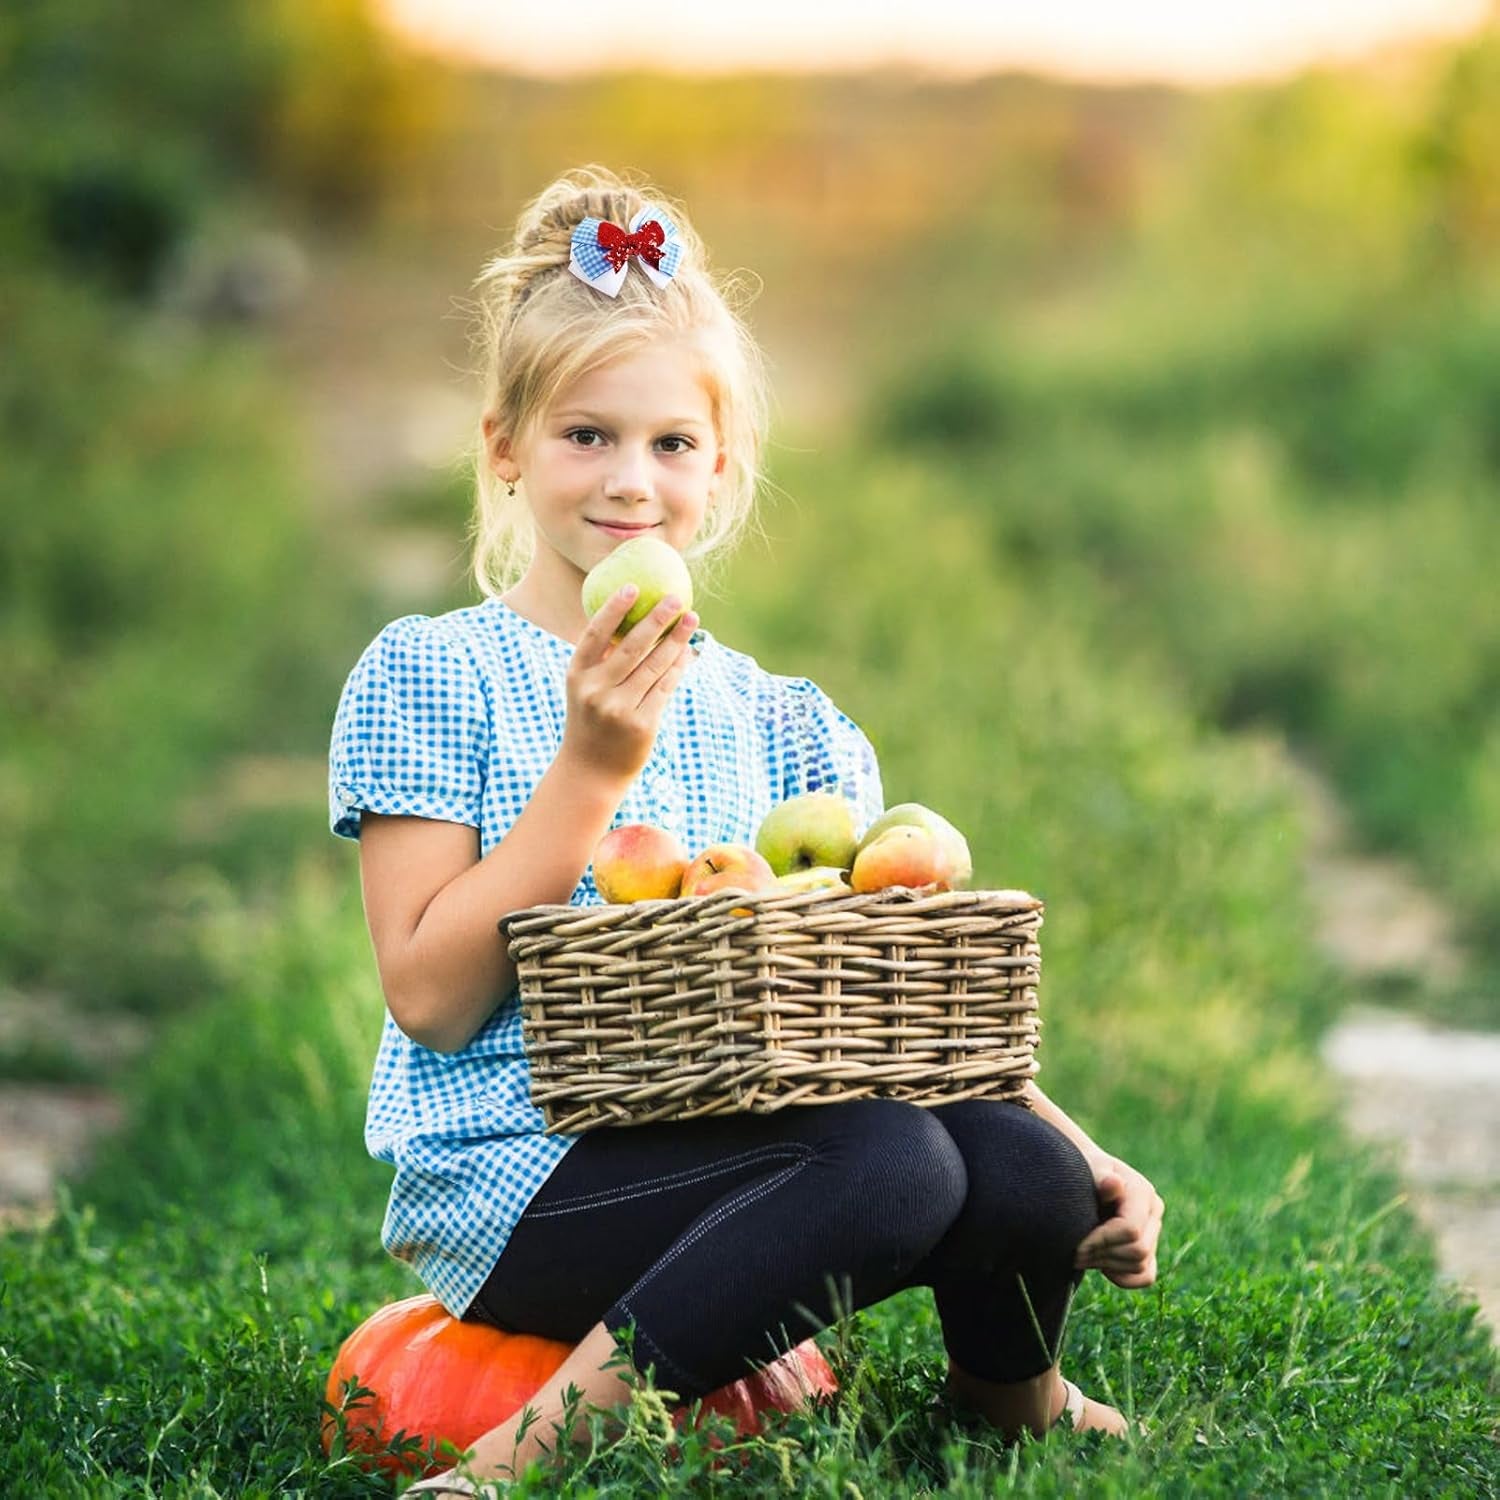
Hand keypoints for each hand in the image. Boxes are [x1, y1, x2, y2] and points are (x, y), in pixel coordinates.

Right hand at [561, 586, 698, 783]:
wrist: (591, 771)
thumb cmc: (591, 721)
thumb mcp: (585, 690)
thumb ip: (602, 661)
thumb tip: (634, 619)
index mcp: (578, 676)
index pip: (595, 634)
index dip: (614, 609)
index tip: (633, 587)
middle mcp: (596, 690)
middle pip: (631, 647)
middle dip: (657, 619)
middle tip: (676, 600)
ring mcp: (619, 708)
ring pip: (655, 666)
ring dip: (677, 640)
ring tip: (692, 620)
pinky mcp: (642, 724)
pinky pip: (665, 687)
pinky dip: (679, 667)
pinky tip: (688, 652)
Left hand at [1073, 1157, 1163, 1289]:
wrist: (1081, 1178)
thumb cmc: (1081, 1172)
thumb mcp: (1086, 1170)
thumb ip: (1100, 1178)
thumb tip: (1114, 1184)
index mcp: (1142, 1191)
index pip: (1131, 1230)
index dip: (1102, 1241)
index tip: (1076, 1244)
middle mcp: (1153, 1211)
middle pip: (1138, 1251)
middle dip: (1103, 1255)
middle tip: (1075, 1253)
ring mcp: (1153, 1231)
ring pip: (1140, 1265)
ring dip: (1107, 1264)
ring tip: (1082, 1254)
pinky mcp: (1149, 1248)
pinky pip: (1145, 1276)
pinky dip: (1123, 1277)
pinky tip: (1100, 1265)